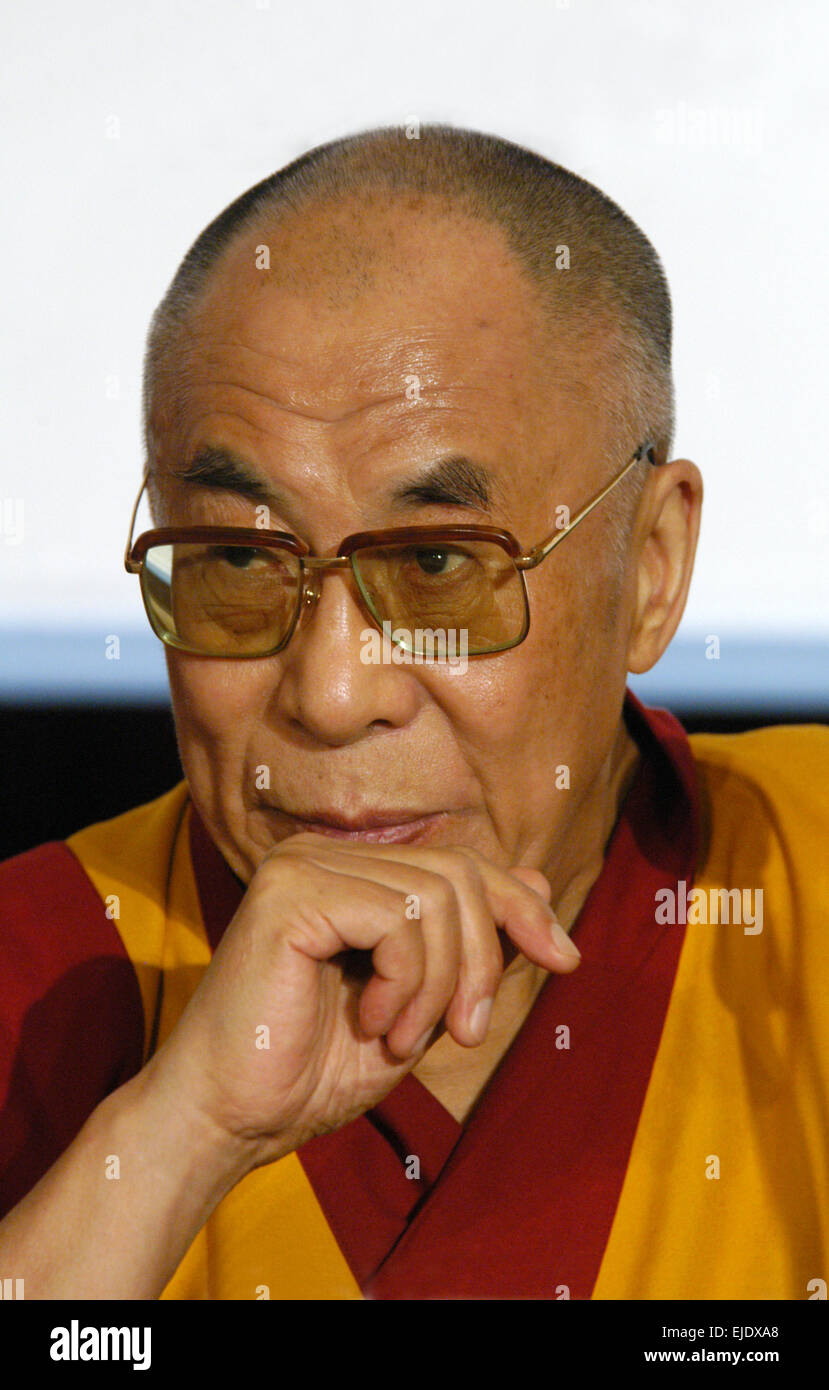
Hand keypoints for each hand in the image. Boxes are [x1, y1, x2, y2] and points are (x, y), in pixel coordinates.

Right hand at [147, 836, 580, 1171]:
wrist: (229, 1121)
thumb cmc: (311, 1072)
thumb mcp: (420, 1005)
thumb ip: (468, 943)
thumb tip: (540, 880)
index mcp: (348, 872)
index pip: (461, 865)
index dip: (522, 907)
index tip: (567, 959)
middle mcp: (322, 854)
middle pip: (459, 873)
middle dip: (483, 958)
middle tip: (465, 1032)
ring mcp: (302, 865)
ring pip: (435, 896)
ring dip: (439, 984)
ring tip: (404, 1038)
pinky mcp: (290, 891)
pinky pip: (397, 918)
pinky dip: (406, 984)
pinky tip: (373, 1024)